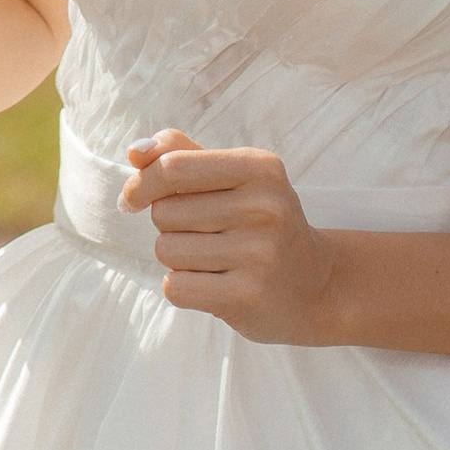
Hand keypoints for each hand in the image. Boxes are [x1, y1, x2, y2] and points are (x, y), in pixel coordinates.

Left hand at [123, 131, 342, 341]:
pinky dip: (183, 288)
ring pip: (166, 250)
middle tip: (208, 235)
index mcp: (260, 168)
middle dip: (170, 226)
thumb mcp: (236, 177)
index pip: (173, 166)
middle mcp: (264, 207)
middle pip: (164, 212)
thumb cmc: (263, 224)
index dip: (141, 184)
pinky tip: (214, 285)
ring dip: (177, 259)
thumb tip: (134, 152)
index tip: (131, 199)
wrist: (318, 286)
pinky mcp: (247, 297)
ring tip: (214, 260)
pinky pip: (175, 286)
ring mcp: (259, 254)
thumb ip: (183, 155)